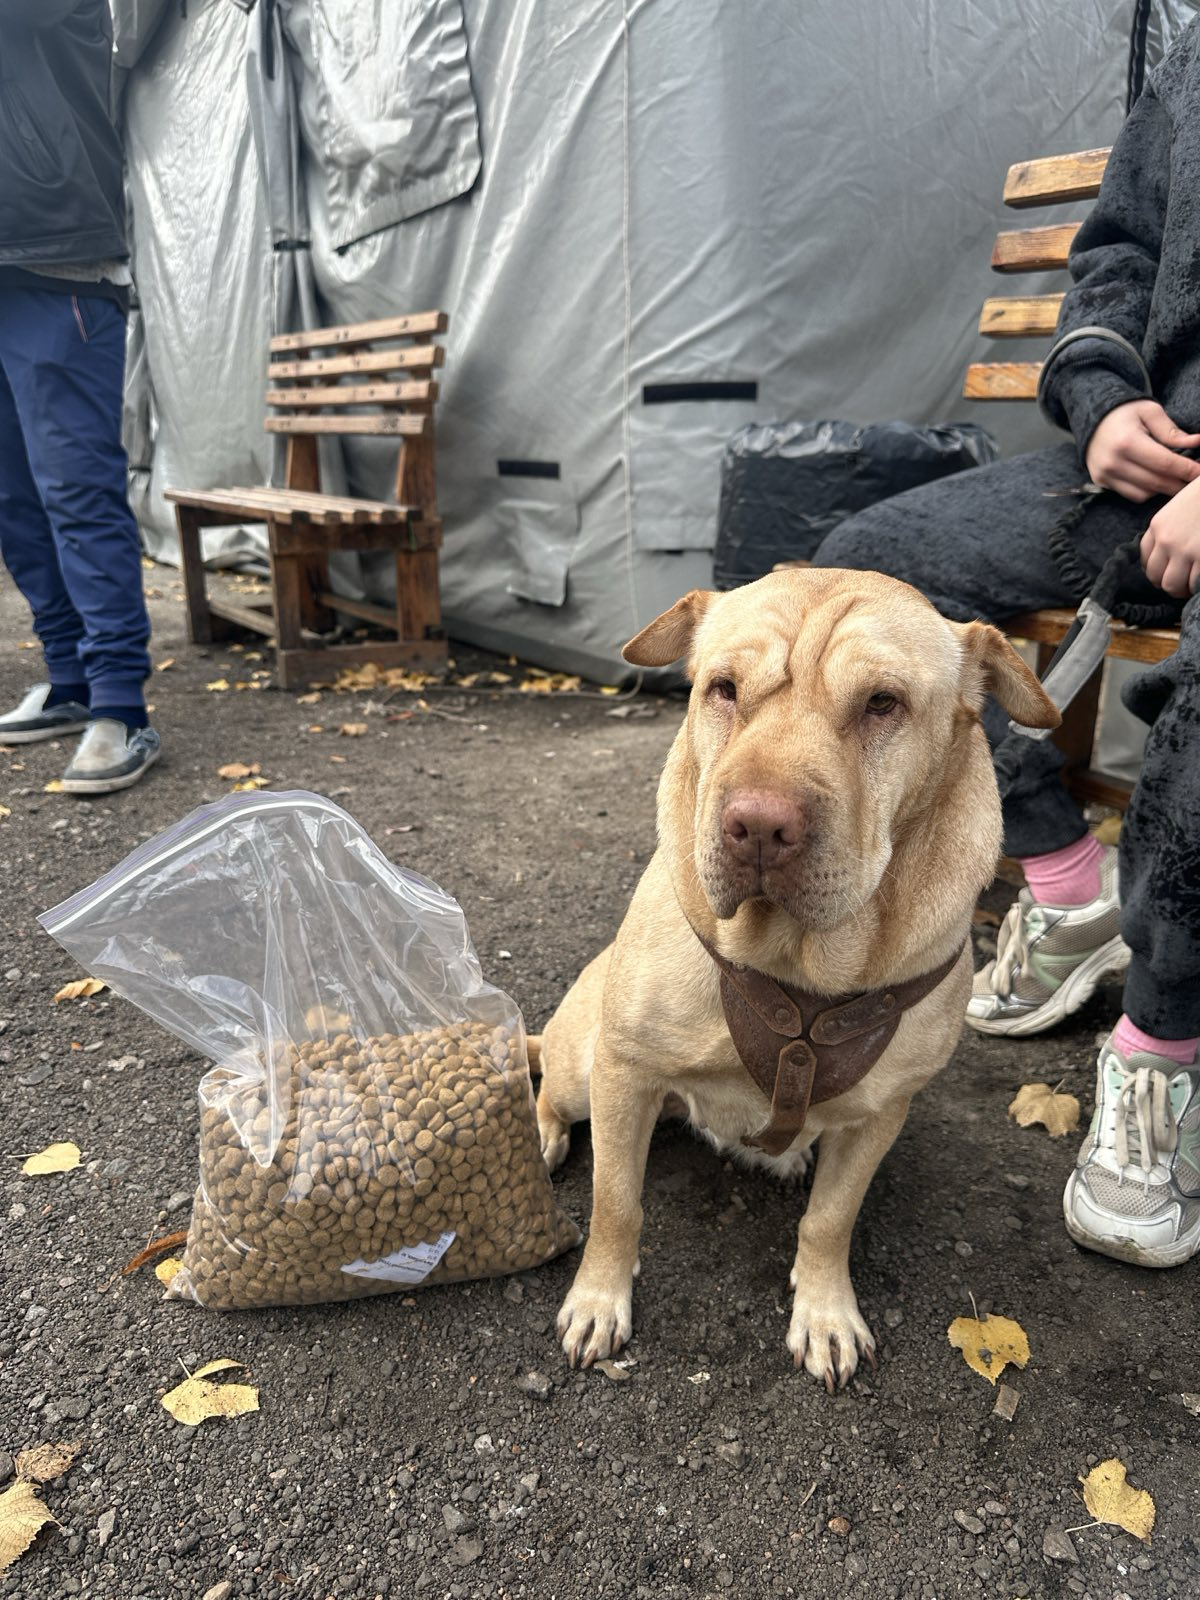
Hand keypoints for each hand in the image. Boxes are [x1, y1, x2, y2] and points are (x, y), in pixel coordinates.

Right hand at [1084, 400, 1199, 500]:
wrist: (1091, 418)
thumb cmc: (1125, 412)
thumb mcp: (1150, 412)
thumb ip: (1172, 431)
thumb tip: (1197, 442)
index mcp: (1127, 442)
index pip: (1165, 463)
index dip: (1188, 470)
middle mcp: (1114, 463)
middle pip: (1157, 482)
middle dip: (1181, 483)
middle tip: (1195, 480)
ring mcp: (1106, 475)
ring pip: (1146, 493)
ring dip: (1165, 488)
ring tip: (1176, 478)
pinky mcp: (1101, 482)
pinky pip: (1133, 495)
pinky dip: (1149, 491)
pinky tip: (1156, 479)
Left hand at [1141, 473, 1199, 596]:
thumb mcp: (1179, 507)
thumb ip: (1169, 529)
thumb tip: (1167, 554)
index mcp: (1158, 526)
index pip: (1145, 559)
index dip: (1156, 570)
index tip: (1166, 571)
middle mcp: (1166, 540)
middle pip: (1154, 576)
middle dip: (1166, 583)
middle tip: (1180, 583)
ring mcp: (1184, 550)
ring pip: (1171, 585)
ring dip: (1181, 590)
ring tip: (1190, 586)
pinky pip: (1193, 584)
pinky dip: (1195, 587)